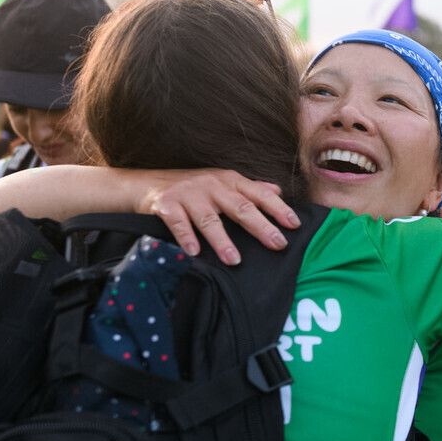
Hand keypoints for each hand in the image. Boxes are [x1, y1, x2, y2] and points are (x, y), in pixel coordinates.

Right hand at [138, 169, 299, 264]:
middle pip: (240, 207)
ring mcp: (189, 194)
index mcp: (230, 180)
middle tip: (277, 243)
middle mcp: (212, 185)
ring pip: (210, 219)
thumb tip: (278, 191)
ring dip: (223, 240)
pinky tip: (195, 252)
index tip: (294, 224)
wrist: (146, 183)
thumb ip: (250, 188)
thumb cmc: (192, 186)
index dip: (278, 208)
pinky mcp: (166, 205)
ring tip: (235, 260)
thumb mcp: (223, 182)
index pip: (259, 194)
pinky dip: (186, 238)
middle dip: (260, 226)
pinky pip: (178, 224)